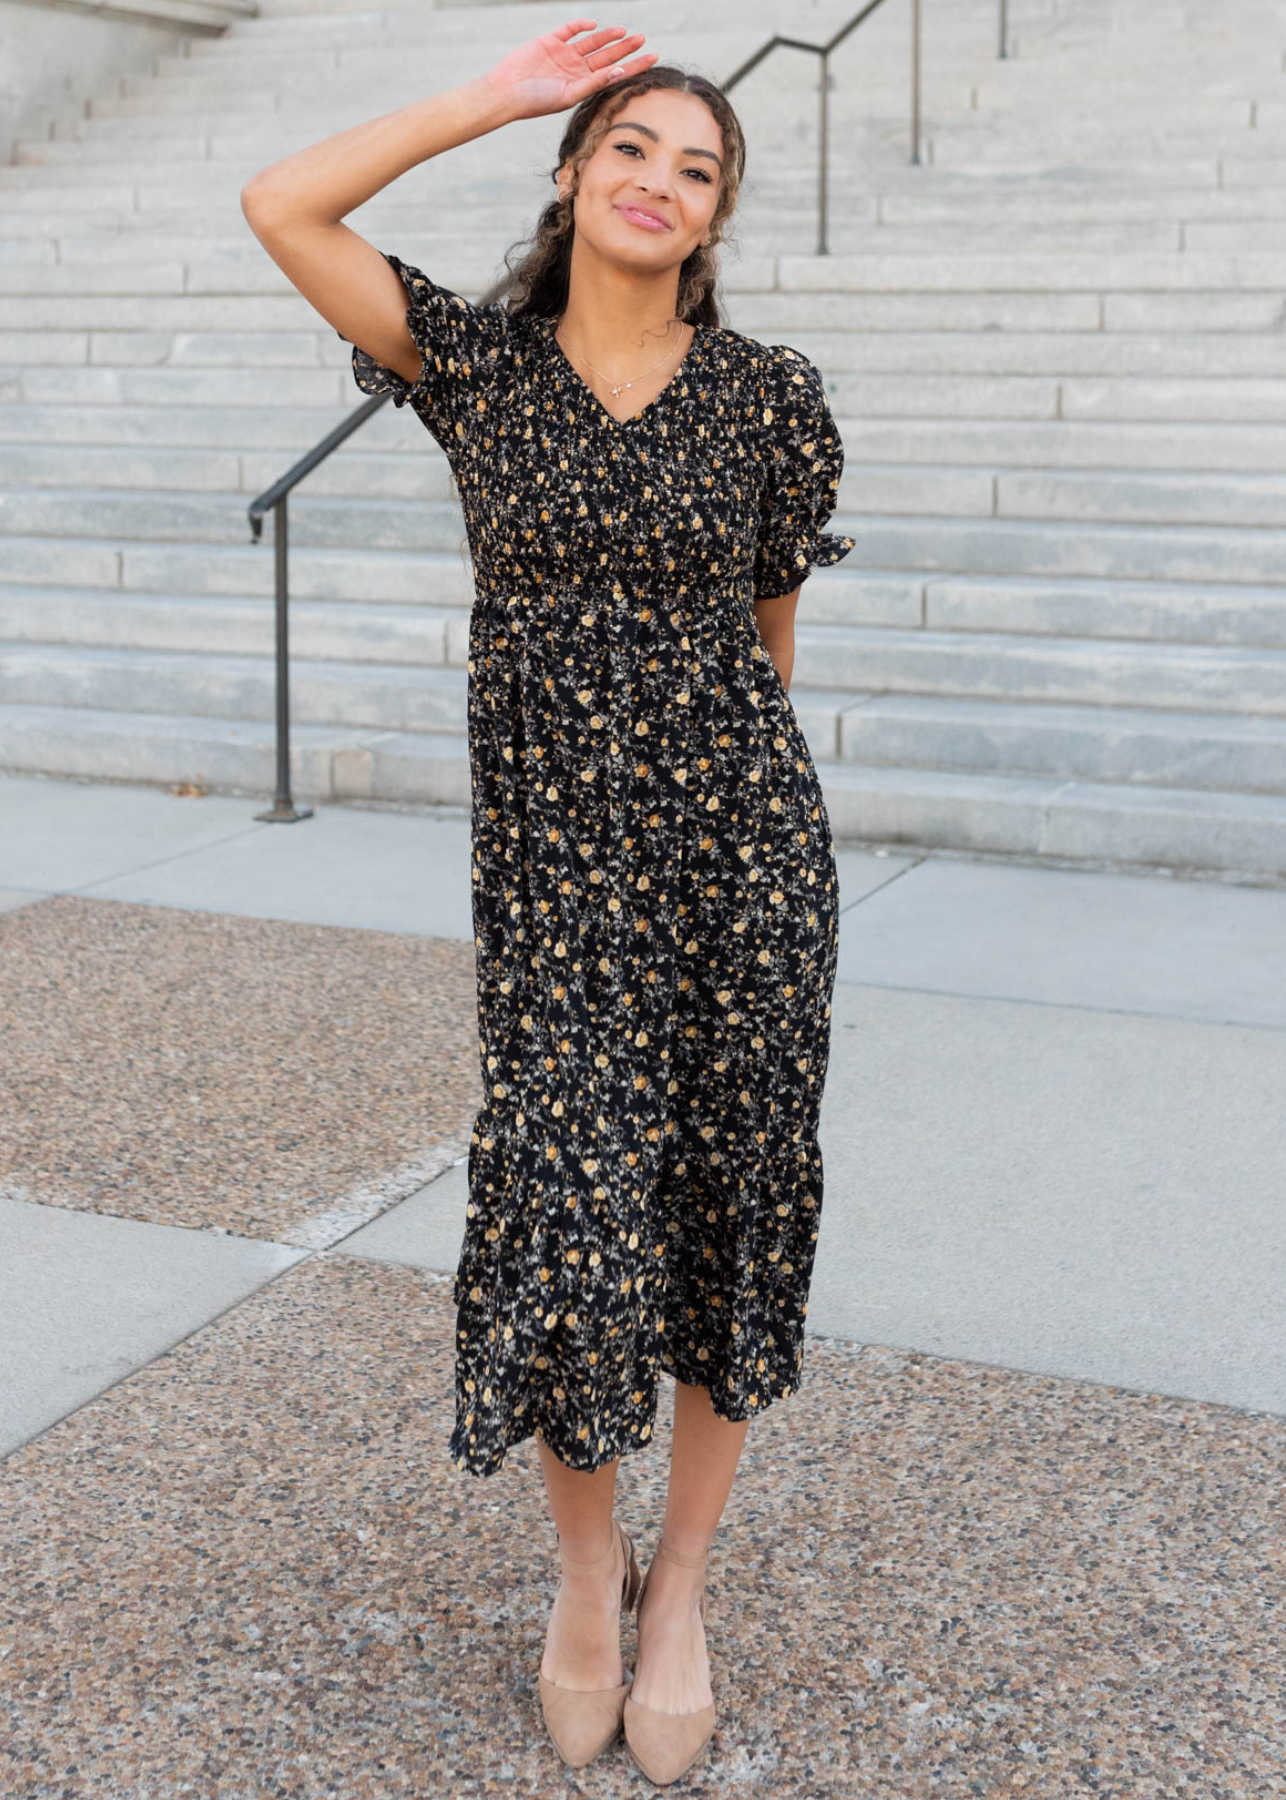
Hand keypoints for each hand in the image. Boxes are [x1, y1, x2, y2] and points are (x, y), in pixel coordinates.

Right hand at [480, 18, 657, 121]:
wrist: (506, 92)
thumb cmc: (535, 101)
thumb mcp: (568, 95)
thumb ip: (593, 83)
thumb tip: (618, 72)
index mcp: (582, 86)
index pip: (614, 75)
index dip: (633, 67)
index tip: (652, 58)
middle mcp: (576, 71)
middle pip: (606, 57)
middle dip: (624, 49)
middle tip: (642, 39)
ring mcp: (564, 55)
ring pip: (592, 43)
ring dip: (607, 37)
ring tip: (624, 31)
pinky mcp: (550, 41)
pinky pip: (569, 31)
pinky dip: (581, 26)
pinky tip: (593, 25)